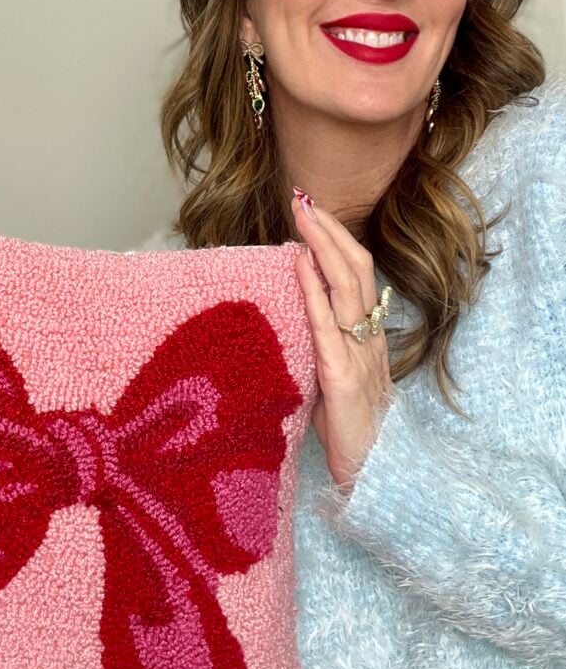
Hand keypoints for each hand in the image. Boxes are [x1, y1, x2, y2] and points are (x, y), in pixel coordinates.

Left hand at [291, 192, 394, 489]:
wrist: (370, 472)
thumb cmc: (348, 428)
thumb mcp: (335, 376)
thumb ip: (325, 343)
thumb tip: (300, 308)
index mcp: (367, 335)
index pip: (357, 275)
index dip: (337, 241)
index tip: (314, 212)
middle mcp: (368, 337)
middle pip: (355, 269)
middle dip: (330, 230)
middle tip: (304, 197)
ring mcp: (359, 353)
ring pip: (346, 285)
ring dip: (322, 245)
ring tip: (302, 213)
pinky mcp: (342, 374)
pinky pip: (326, 323)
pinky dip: (312, 287)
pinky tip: (298, 260)